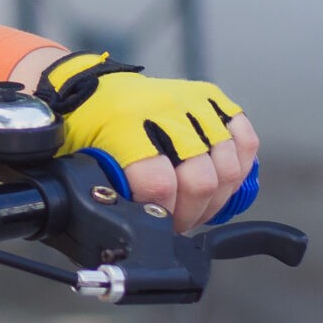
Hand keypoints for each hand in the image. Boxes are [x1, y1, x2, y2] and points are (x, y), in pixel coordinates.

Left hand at [35, 51, 261, 231]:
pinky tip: (218, 180)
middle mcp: (162, 107)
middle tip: (176, 222)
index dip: (163, 213)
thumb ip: (98, 192)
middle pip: (201, 179)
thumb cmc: (82, 127)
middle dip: (191, 214)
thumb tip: (113, 237)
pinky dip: (239, 167)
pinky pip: (245, 140)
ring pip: (228, 166)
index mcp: (122, 123)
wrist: (90, 86)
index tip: (155, 223)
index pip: (159, 181)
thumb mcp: (77, 158)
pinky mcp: (211, 98)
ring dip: (216, 198)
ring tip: (194, 206)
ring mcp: (190, 101)